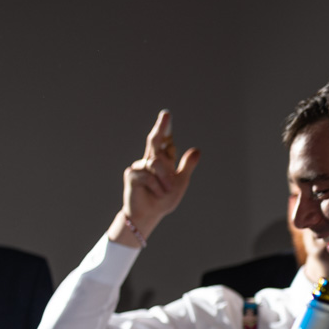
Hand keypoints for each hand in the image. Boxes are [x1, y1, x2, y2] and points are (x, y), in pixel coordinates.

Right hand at [110, 110, 200, 243]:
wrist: (149, 215)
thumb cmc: (163, 199)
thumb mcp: (180, 182)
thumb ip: (187, 166)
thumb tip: (197, 150)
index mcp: (163, 161)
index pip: (166, 142)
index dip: (166, 129)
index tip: (166, 116)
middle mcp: (150, 161)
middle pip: (155, 140)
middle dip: (160, 127)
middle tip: (166, 114)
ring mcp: (140, 167)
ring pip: (155, 163)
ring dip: (164, 180)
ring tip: (165, 191)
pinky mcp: (131, 175)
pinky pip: (147, 175)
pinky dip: (155, 186)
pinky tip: (155, 193)